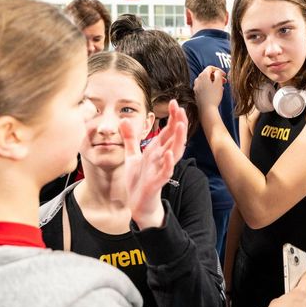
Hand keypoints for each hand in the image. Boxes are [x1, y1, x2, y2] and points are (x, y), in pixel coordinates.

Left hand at [120, 99, 187, 228]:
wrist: (138, 203)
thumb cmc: (138, 180)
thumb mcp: (132, 156)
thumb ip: (130, 138)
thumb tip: (124, 119)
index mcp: (157, 150)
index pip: (168, 131)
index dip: (173, 117)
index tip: (174, 103)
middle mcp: (162, 157)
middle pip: (174, 138)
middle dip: (178, 123)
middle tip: (180, 108)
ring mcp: (161, 169)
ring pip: (174, 152)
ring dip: (178, 139)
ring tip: (180, 125)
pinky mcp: (158, 181)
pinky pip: (165, 171)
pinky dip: (168, 162)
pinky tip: (168, 153)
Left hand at [193, 66, 225, 113]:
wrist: (206, 110)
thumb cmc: (213, 96)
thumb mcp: (218, 83)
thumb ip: (218, 74)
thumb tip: (217, 72)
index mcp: (202, 76)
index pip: (210, 68)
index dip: (218, 70)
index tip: (224, 75)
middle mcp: (197, 80)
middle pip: (208, 74)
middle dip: (217, 77)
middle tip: (224, 81)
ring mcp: (196, 87)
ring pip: (206, 81)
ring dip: (214, 82)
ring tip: (221, 87)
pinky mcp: (196, 93)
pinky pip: (204, 87)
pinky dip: (210, 87)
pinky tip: (215, 92)